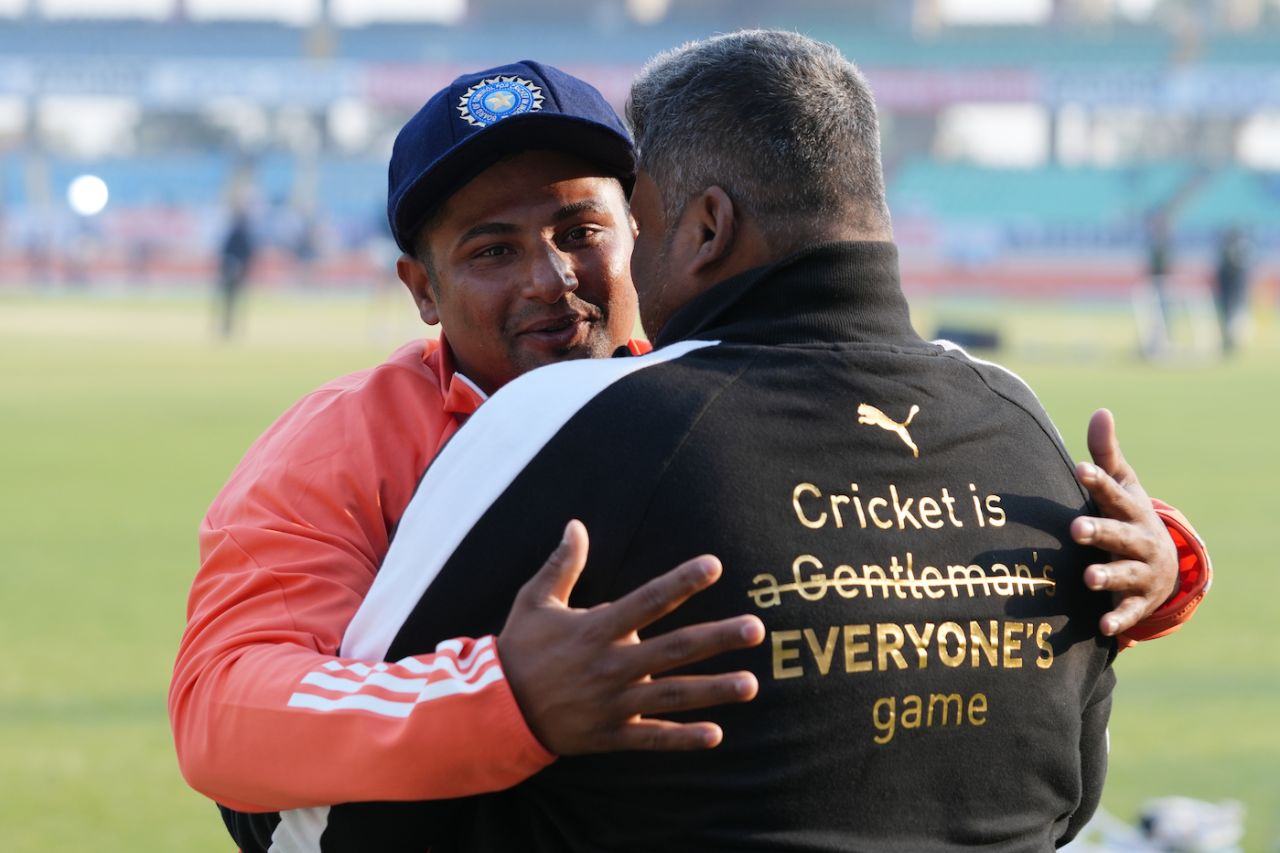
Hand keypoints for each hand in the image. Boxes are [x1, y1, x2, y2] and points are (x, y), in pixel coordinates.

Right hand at [497, 519, 763, 755]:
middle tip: (756, 629)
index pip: (648, 601)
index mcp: (596, 629)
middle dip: (717, 638)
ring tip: (751, 684)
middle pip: (674, 649)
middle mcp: (611, 665)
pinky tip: (717, 735)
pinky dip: (684, 739)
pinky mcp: (611, 734)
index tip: (714, 565)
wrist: (495, 711)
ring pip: (672, 695)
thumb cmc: (519, 649)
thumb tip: (576, 525)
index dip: (681, 582)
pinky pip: (653, 738)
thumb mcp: (534, 601)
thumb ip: (561, 564)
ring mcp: (614, 703)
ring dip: (714, 690)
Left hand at [1070, 408, 1178, 636]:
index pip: (1113, 493)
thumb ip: (1106, 454)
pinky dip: (1118, 620)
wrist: (1165, 566)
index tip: (1080, 469)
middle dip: (1099, 532)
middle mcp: (1139, 540)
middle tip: (1075, 530)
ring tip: (1089, 578)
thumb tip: (1100, 411)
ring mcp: (1141, 572)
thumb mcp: (1123, 487)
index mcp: (1131, 510)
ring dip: (1107, 576)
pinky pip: (1129, 612)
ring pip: (1124, 574)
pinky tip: (1104, 627)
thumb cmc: (1128, 517)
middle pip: (1118, 534)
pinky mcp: (1138, 601)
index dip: (1098, 481)